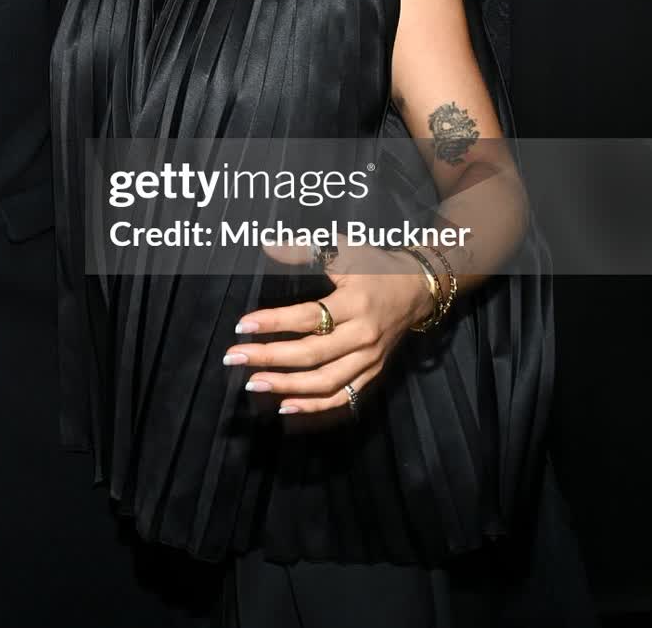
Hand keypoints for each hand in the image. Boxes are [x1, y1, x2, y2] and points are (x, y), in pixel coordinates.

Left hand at [224, 245, 437, 416]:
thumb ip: (304, 250)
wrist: (418, 289)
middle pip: (312, 354)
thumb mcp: (345, 251)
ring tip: (252, 382)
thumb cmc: (376, 267)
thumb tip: (268, 245)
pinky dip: (314, 405)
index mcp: (355, 303)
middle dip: (269, 357)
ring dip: (286, 386)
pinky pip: (342, 397)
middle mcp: (363, 335)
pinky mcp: (372, 373)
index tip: (241, 326)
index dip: (273, 322)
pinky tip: (285, 405)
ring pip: (325, 381)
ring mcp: (369, 359)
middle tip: (234, 357)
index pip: (308, 317)